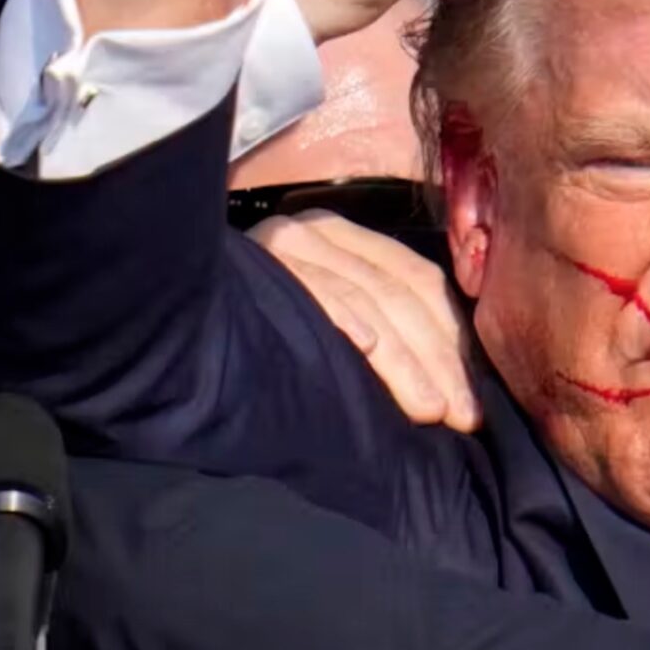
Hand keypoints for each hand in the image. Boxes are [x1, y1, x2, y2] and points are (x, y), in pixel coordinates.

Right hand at [251, 210, 477, 432]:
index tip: (471, 403)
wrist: (177, 307)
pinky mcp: (263, 260)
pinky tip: (363, 346)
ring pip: (368, 297)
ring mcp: (291, 242)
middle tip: (459, 417)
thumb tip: (443, 378)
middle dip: (437, 361)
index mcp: (349, 239)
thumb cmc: (260, 325)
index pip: (419, 283)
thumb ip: (378, 321)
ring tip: (429, 408)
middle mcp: (322, 232)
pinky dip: (343, 316)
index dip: (452, 342)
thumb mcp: (328, 314)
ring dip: (403, 359)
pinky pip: (314, 288)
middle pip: (400, 294)